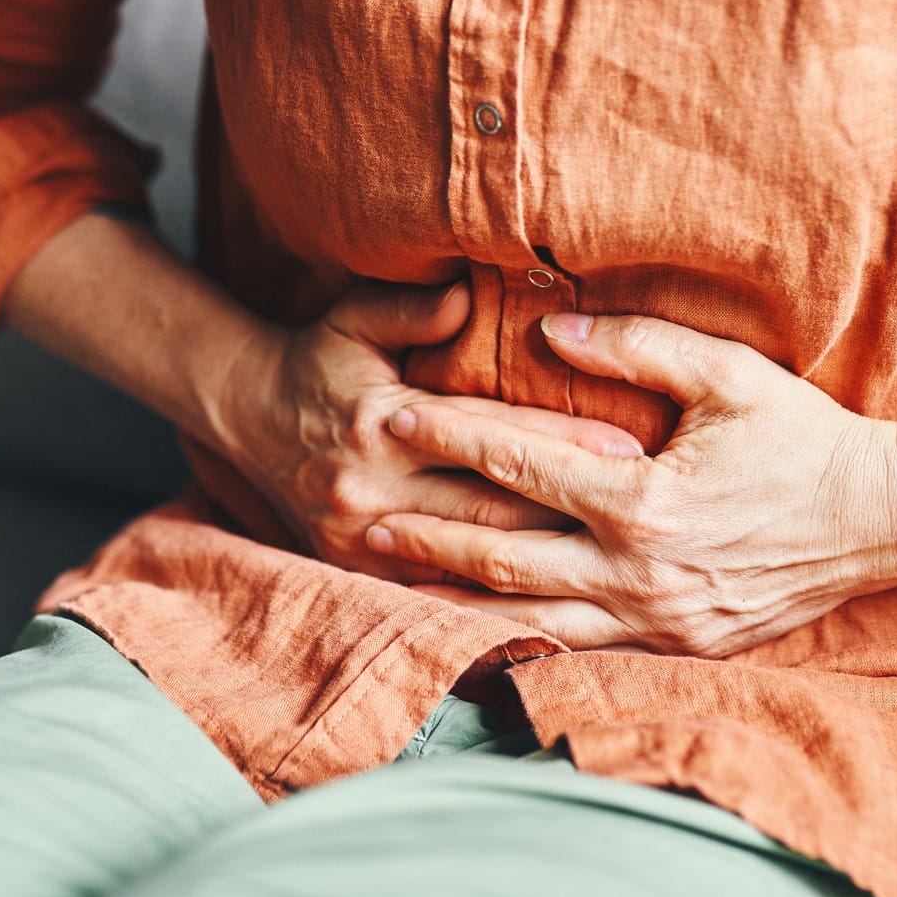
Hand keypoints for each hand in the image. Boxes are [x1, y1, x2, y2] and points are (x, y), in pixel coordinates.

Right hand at [215, 284, 643, 581]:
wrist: (247, 421)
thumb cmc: (319, 362)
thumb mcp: (354, 320)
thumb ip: (411, 310)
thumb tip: (464, 298)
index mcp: (381, 421)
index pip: (491, 433)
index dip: (562, 439)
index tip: (629, 445)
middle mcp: (372, 488)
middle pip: (492, 504)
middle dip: (574, 506)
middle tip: (649, 509)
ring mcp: (363, 539)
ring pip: (473, 557)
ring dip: (547, 559)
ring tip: (620, 557)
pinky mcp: (359, 571)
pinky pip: (442, 591)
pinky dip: (498, 596)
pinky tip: (558, 599)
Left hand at [362, 313, 896, 654]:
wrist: (881, 523)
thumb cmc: (807, 441)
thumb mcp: (730, 375)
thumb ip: (638, 347)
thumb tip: (553, 327)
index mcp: (643, 502)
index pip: (518, 465)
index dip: (449, 437)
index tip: (393, 416)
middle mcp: (638, 573)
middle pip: (502, 556)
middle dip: (426, 535)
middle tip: (360, 520)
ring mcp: (657, 621)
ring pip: (531, 616)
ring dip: (458, 598)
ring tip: (398, 583)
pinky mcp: (678, 646)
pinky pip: (581, 645)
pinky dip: (524, 634)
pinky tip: (484, 625)